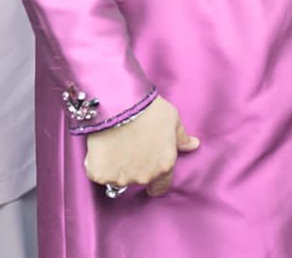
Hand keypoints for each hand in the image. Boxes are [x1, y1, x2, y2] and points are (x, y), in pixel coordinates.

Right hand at [84, 95, 198, 197]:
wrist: (120, 105)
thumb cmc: (149, 110)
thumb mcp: (172, 121)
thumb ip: (181, 138)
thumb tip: (193, 145)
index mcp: (164, 166)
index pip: (161, 187)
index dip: (155, 182)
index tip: (150, 173)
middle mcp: (144, 176)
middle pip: (138, 180)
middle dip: (136, 168)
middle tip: (131, 147)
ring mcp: (120, 178)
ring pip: (117, 178)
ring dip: (117, 167)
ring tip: (117, 145)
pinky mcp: (99, 175)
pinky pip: (98, 174)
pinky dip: (98, 164)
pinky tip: (102, 148)